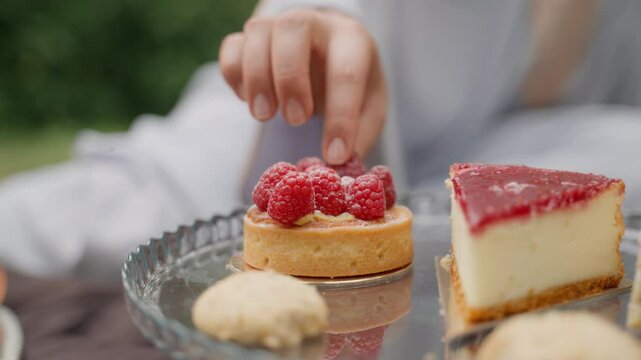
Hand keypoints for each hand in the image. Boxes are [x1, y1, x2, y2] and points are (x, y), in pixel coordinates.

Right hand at [219, 8, 386, 163]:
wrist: (330, 48)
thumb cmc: (352, 80)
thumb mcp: (369, 104)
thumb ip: (359, 133)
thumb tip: (340, 169)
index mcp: (352, 39)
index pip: (347, 71)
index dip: (341, 118)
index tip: (333, 156)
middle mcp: (314, 23)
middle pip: (294, 29)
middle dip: (290, 79)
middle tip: (295, 121)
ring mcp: (278, 25)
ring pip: (257, 33)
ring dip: (257, 79)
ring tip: (266, 116)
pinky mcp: (249, 39)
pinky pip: (231, 48)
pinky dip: (234, 75)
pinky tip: (248, 99)